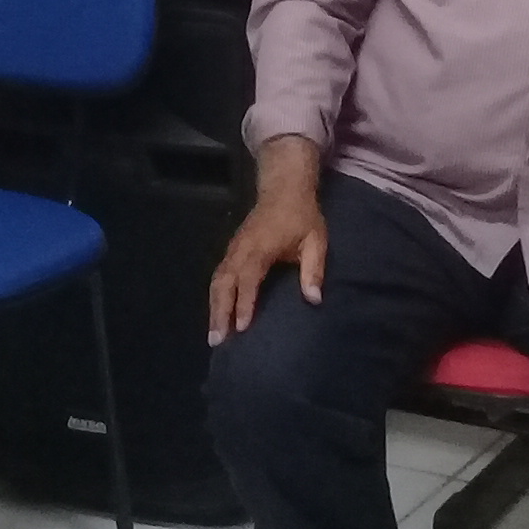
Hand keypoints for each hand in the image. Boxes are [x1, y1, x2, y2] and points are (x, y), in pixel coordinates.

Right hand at [206, 139, 325, 343]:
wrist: (283, 188)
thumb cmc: (302, 216)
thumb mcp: (315, 240)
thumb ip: (314, 269)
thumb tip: (314, 299)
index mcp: (261, 247)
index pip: (249, 278)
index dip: (244, 303)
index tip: (241, 327)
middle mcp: (241, 249)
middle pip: (224, 283)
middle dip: (219, 312)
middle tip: (217, 340)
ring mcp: (233, 248)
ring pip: (217, 281)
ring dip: (214, 308)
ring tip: (214, 335)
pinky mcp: (231, 250)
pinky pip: (218, 276)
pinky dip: (215, 297)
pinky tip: (217, 314)